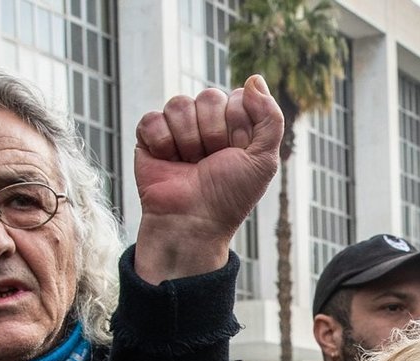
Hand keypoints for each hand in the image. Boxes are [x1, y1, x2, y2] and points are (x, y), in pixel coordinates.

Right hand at [133, 78, 284, 282]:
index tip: (236, 153)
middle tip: (211, 161)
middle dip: (213, 133)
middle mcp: (207, 124)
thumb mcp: (264, 160)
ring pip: (179, 104)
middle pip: (209, 97)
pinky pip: (153, 118)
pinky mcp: (150, 137)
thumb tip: (255, 78)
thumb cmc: (229, 197)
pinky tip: (168, 161)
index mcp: (236, 126)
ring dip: (187, 140)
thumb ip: (270, 118)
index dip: (238, 126)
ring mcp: (178, 129)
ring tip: (189, 164)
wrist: (192, 223)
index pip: (237, 98)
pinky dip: (162, 142)